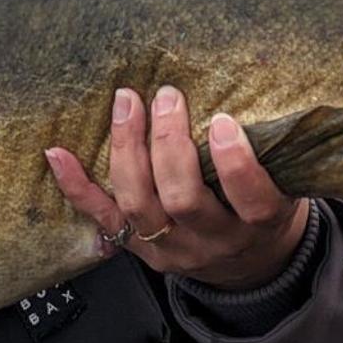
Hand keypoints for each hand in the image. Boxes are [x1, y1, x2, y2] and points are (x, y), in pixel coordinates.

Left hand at [43, 86, 310, 290]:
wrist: (251, 266)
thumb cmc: (263, 206)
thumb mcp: (285, 182)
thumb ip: (272, 148)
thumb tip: (259, 76)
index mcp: (259, 223)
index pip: (252, 200)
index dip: (236, 164)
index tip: (222, 122)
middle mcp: (214, 240)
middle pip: (184, 200)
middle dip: (169, 144)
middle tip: (167, 98)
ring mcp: (171, 248)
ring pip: (140, 205)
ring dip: (128, 150)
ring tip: (127, 103)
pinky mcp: (138, 248)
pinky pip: (102, 218)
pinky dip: (76, 186)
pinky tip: (57, 155)